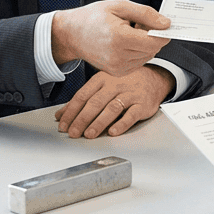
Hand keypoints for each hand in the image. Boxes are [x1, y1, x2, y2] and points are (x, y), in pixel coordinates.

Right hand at [51, 0, 169, 75]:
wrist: (72, 34)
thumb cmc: (94, 17)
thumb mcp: (120, 6)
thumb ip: (146, 14)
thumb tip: (166, 23)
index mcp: (120, 37)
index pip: (155, 41)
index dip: (163, 32)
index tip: (164, 24)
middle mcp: (119, 56)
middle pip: (153, 49)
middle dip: (152, 36)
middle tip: (138, 24)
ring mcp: (117, 67)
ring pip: (148, 56)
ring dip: (145, 44)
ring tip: (129, 32)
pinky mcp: (117, 72)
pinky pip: (139, 62)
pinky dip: (137, 52)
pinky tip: (125, 42)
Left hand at [56, 66, 174, 138]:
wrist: (153, 78)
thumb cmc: (123, 83)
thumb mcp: (101, 86)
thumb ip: (82, 100)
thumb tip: (60, 115)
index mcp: (102, 79)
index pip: (82, 95)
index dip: (71, 111)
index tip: (63, 124)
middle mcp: (115, 85)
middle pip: (95, 102)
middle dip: (82, 119)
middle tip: (73, 133)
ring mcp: (130, 94)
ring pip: (112, 108)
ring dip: (99, 122)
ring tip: (89, 134)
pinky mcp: (142, 104)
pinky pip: (131, 114)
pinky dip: (122, 124)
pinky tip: (113, 132)